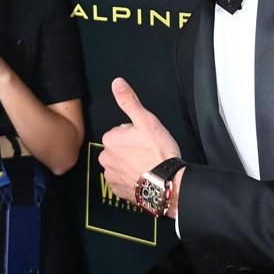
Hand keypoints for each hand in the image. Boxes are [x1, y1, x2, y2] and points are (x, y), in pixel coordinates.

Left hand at [97, 78, 180, 202]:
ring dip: (131, 165)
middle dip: (131, 150)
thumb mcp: (145, 120)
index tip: (145, 140)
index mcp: (110, 139)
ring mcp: (111, 175)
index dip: (135, 135)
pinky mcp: (118, 190)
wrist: (167, 183)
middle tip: (147, 153)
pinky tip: (143, 177)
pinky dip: (131, 179)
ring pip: (120, 164)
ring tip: (147, 166)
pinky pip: (122, 181)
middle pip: (119, 149)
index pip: (120, 132)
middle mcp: (105, 158)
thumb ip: (129, 101)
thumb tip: (117, 83)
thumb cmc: (159, 152)